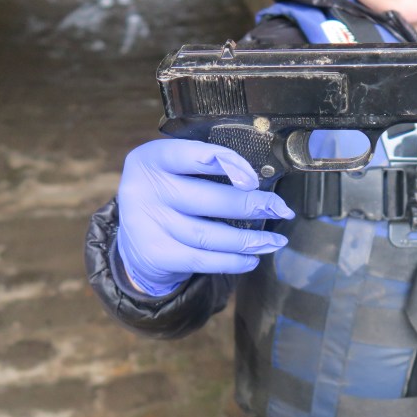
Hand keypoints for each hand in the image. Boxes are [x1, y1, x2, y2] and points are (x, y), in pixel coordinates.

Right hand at [116, 139, 294, 295]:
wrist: (136, 240)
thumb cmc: (168, 197)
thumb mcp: (176, 173)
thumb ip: (207, 168)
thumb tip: (259, 184)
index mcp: (150, 160)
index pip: (187, 155)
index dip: (223, 163)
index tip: (253, 178)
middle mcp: (143, 190)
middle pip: (206, 199)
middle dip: (250, 205)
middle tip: (280, 209)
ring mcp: (146, 225)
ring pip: (208, 235)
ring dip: (249, 240)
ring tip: (274, 241)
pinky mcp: (156, 255)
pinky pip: (203, 261)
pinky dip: (233, 261)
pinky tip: (252, 259)